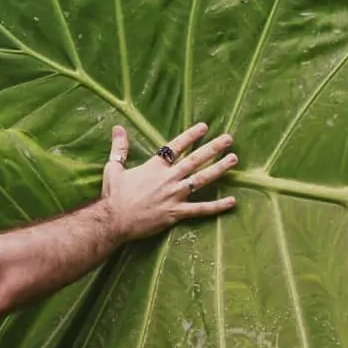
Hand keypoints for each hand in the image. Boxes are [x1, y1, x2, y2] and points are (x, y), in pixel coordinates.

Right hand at [100, 122, 236, 242]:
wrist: (113, 220)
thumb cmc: (113, 195)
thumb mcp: (114, 168)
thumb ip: (120, 147)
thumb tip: (118, 128)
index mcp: (155, 167)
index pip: (176, 146)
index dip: (191, 136)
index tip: (204, 127)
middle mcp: (168, 178)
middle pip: (195, 159)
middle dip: (213, 148)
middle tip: (229, 139)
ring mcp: (174, 195)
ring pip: (201, 179)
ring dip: (219, 169)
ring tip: (234, 159)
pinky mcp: (176, 212)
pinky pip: (201, 209)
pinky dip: (217, 206)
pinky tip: (232, 202)